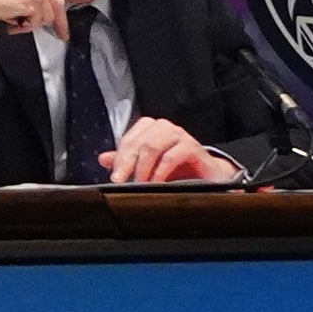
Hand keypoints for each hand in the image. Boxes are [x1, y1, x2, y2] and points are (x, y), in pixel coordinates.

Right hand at [0, 0, 70, 48]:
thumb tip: (35, 10)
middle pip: (57, 2)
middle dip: (60, 22)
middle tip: (62, 35)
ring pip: (47, 15)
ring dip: (32, 24)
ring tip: (15, 22)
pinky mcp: (34, 0)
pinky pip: (37, 21)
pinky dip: (26, 27)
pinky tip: (13, 23)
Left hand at [109, 115, 241, 187]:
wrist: (209, 176)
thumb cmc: (177, 169)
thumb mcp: (148, 166)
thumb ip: (126, 161)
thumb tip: (103, 159)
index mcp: (150, 129)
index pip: (128, 139)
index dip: (120, 158)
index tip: (115, 177)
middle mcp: (164, 128)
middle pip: (139, 142)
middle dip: (127, 163)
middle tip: (121, 182)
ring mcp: (180, 135)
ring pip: (153, 146)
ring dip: (143, 167)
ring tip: (140, 184)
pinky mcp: (193, 147)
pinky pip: (172, 156)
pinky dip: (161, 171)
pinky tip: (156, 183)